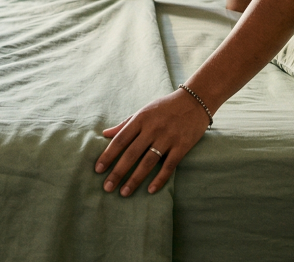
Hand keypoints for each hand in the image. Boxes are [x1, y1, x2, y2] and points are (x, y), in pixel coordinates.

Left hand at [94, 89, 209, 196]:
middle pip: (131, 153)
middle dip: (118, 172)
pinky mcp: (182, 146)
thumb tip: (105, 134)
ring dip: (135, 179)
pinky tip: (150, 190)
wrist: (195, 101)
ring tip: (124, 193)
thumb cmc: (165, 107)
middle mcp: (153, 129)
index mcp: (140, 119)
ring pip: (148, 162)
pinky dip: (159, 179)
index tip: (98, 170)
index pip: (120, 140)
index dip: (108, 155)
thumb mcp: (144, 111)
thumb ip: (125, 124)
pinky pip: (169, 166)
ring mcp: (168, 138)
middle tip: (107, 187)